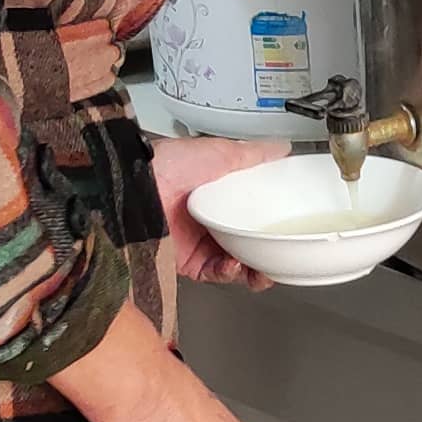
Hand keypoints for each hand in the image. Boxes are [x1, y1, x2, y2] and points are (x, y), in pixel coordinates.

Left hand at [150, 133, 287, 292]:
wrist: (134, 190)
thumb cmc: (168, 164)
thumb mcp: (218, 152)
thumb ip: (252, 155)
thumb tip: (281, 148)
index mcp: (214, 192)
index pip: (249, 210)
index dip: (270, 220)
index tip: (287, 226)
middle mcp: (206, 218)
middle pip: (246, 241)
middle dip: (267, 253)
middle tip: (282, 257)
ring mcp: (196, 241)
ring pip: (234, 263)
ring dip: (252, 269)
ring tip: (263, 270)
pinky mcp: (185, 262)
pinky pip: (214, 273)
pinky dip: (228, 272)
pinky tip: (235, 265)